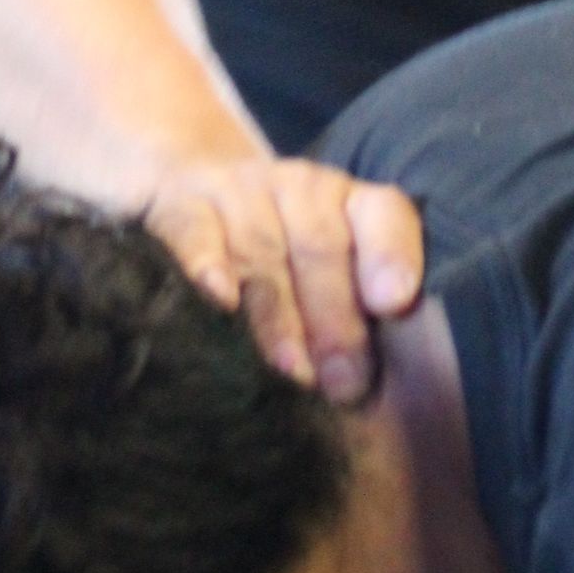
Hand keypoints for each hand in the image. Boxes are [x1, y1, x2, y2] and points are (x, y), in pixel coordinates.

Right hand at [150, 157, 424, 404]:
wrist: (194, 203)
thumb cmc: (285, 269)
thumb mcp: (337, 288)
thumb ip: (368, 322)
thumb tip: (376, 378)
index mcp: (349, 204)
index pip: (381, 214)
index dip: (390, 256)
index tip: (393, 303)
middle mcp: (298, 189)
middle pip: (321, 245)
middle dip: (335, 316)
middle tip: (345, 383)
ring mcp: (238, 191)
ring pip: (262, 248)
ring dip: (278, 314)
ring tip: (292, 369)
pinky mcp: (180, 203)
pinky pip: (195, 229)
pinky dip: (207, 263)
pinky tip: (221, 298)